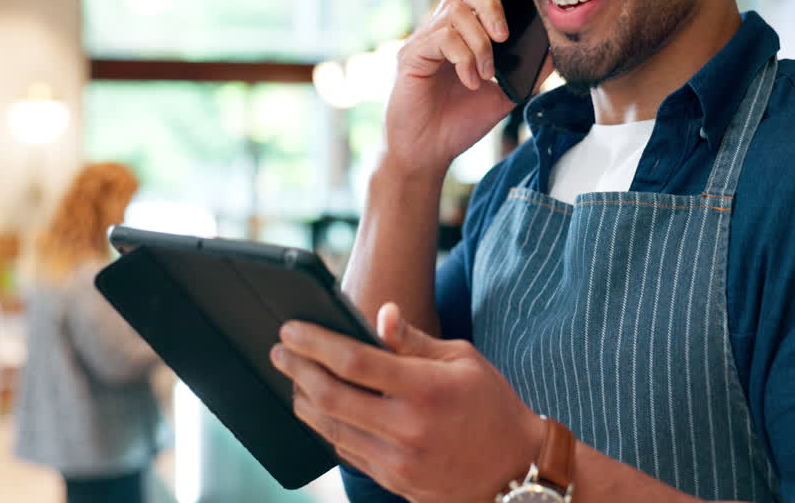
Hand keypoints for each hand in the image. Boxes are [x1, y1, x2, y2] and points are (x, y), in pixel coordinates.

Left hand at [271, 303, 544, 502]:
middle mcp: (407, 427)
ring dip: (304, 401)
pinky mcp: (394, 481)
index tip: (290, 329)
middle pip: (330, 396)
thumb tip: (379, 314)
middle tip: (279, 352)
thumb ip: (414, 340)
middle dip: (297, 370)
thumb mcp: (462, 359)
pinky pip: (347, 452)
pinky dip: (327, 428)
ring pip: (331, 429)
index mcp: (425, 389)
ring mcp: (398, 460)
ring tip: (292, 379)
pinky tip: (319, 411)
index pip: (354, 360)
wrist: (515, 469)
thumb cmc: (491, 404)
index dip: (315, 343)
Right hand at [382, 0, 517, 176]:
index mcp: (464, 31)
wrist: (429, 154)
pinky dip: (464, 58)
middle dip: (493, 5)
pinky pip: (443, 38)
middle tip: (505, 38)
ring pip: (457, 13)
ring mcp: (424, 40)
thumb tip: (555, 47)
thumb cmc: (460, 121)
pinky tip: (470, 81)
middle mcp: (441, 28)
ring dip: (481, 44)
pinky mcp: (411, 55)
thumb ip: (528, 69)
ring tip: (486, 74)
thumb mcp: (506, 93)